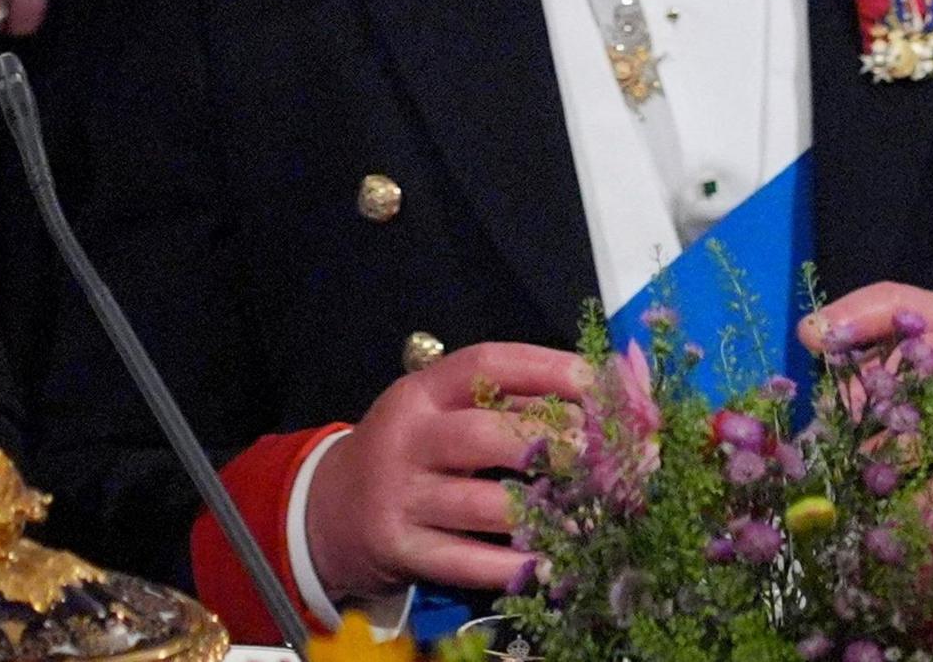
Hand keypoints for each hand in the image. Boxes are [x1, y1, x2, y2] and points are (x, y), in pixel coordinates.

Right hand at [305, 342, 590, 600]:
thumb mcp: (440, 414)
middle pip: (483, 434)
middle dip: (549, 443)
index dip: (546, 369)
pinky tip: (550, 566)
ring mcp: (401, 494)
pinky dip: (510, 566)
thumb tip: (596, 404)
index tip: (597, 382)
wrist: (331, 511)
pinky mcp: (400, 546)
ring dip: (541, 512)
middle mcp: (407, 438)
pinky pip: (463, 560)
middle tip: (601, 456)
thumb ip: (506, 404)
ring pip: (479, 504)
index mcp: (422, 392)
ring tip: (590, 517)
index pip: (486, 365)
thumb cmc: (411, 455)